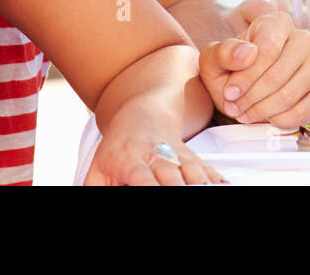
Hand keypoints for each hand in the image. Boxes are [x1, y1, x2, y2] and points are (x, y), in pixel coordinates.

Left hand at [83, 108, 225, 185]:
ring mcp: (176, 153)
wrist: (142, 111)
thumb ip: (94, 189)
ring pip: (192, 170)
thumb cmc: (117, 147)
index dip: (150, 186)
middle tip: (190, 198)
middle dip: (179, 189)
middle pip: (170, 175)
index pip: (140, 175)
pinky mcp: (191, 154)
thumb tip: (84, 193)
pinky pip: (207, 167)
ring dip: (200, 184)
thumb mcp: (97, 169)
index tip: (160, 193)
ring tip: (207, 193)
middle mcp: (154, 154)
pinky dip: (216, 178)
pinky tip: (225, 186)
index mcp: (128, 159)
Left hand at [199, 5, 309, 128]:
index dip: (247, 76)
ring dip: (265, 110)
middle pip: (280, 73)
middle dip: (253, 96)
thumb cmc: (230, 69)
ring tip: (246, 114)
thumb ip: (224, 52)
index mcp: (277, 23)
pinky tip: (269, 119)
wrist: (243, 86)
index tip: (229, 92)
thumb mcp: (214, 59)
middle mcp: (303, 40)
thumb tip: (247, 53)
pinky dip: (287, 118)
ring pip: (293, 92)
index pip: (268, 49)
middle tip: (235, 107)